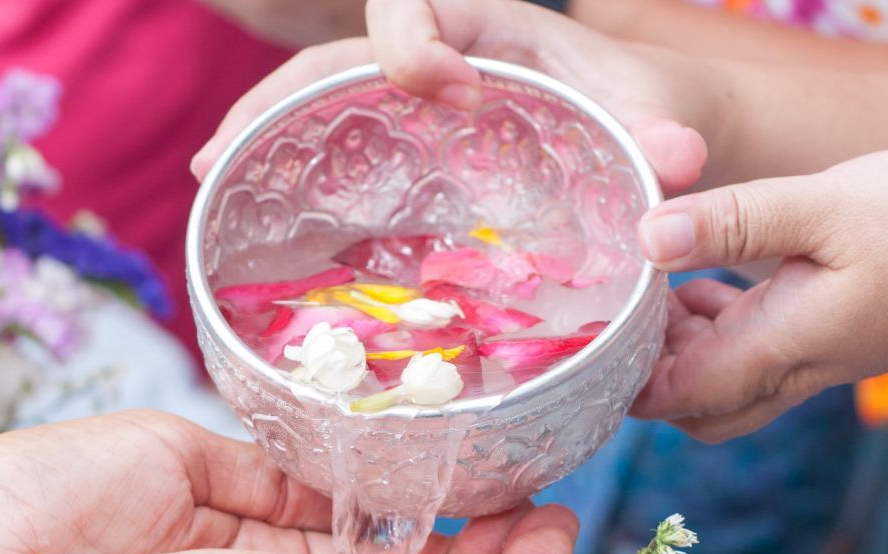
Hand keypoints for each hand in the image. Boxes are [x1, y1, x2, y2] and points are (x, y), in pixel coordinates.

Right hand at [192, 0, 711, 192]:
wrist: (648, 129)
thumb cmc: (645, 109)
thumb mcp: (658, 114)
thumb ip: (663, 133)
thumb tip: (676, 161)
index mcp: (487, 26)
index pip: (412, 2)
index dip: (412, 43)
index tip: (451, 95)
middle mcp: (438, 56)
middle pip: (338, 54)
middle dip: (281, 95)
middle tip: (233, 150)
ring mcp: (413, 105)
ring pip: (318, 95)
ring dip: (260, 130)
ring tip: (210, 176)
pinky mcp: (407, 150)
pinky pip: (333, 140)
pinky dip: (285, 163)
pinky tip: (241, 200)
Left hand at [628, 148, 887, 440]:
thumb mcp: (832, 208)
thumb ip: (736, 221)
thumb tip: (647, 236)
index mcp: (780, 348)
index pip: (673, 396)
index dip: (623, 376)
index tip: (592, 331)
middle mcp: (790, 368)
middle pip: (690, 408)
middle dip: (644, 371)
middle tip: (625, 304)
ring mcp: (812, 358)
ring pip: (719, 383)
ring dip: (679, 346)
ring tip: (656, 280)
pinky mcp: (829, 335)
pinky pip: (752, 351)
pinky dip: (715, 326)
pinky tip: (703, 275)